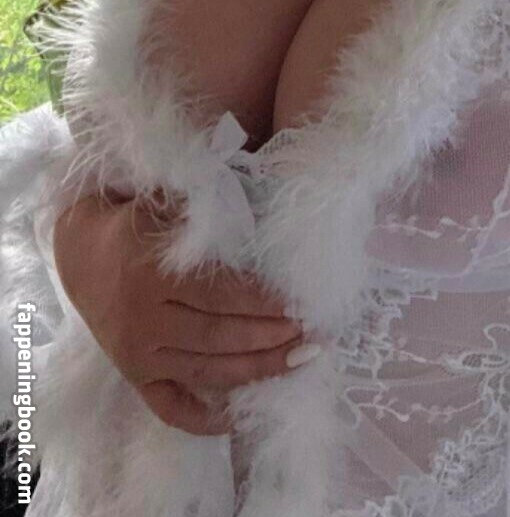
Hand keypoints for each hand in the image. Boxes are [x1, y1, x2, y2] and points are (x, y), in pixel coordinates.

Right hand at [53, 190, 315, 435]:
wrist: (81, 252)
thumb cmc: (137, 224)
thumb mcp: (168, 209)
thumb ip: (209, 224)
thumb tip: (265, 239)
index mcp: (152, 275)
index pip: (218, 295)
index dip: (261, 302)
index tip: (297, 305)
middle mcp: (143, 321)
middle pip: (217, 337)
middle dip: (268, 338)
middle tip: (309, 336)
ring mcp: (136, 356)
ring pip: (204, 371)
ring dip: (255, 370)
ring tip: (297, 362)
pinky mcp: (132, 377)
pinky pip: (169, 407)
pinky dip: (203, 419)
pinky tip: (240, 415)